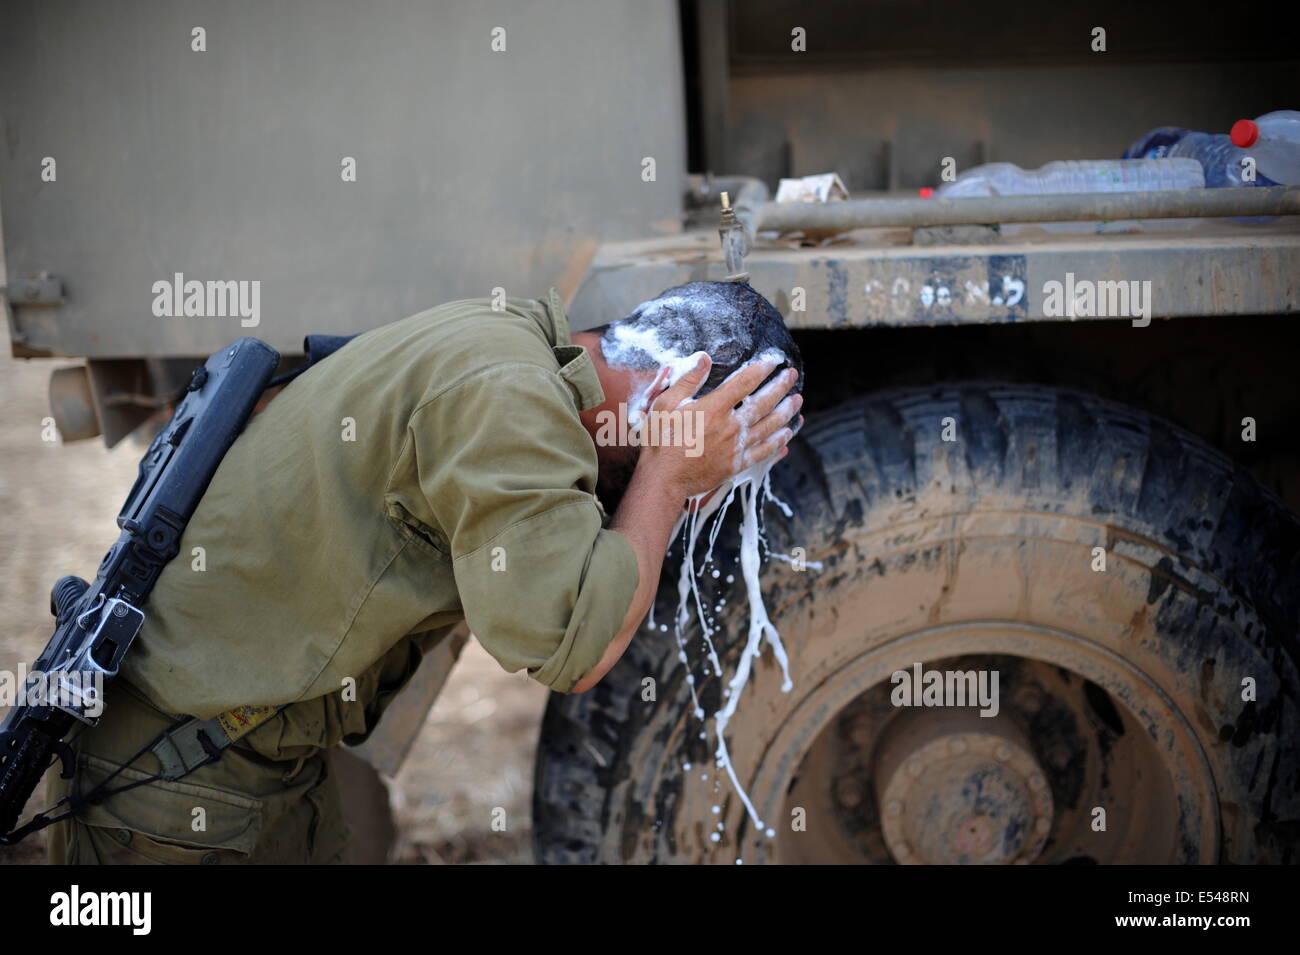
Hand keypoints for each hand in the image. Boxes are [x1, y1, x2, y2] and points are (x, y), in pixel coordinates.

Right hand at [638, 353, 801, 501]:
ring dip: (786, 412)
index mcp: (714, 408)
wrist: (663, 479)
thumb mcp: (665, 404)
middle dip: (781, 386)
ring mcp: (736, 447)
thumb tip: (704, 358)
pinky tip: (787, 434)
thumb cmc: (660, 440)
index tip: (774, 361)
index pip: (745, 382)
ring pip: (769, 426)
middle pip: (763, 402)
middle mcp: (730, 426)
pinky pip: (764, 451)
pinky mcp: (737, 464)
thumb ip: (687, 380)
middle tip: (792, 375)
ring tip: (797, 401)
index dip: (762, 369)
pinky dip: (778, 442)